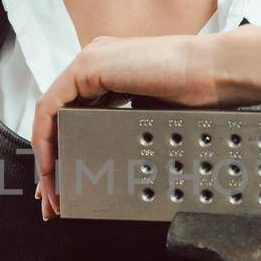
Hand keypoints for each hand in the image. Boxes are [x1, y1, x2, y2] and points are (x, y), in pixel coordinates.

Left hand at [31, 32, 221, 220]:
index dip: (63, 152)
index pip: (72, 116)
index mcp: (110, 73)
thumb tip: (114, 159)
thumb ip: (125, 127)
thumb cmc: (197, 93)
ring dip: (47, 156)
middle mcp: (95, 64)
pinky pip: (50, 107)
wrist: (214, 72)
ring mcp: (90, 62)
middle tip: (52, 198)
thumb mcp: (151, 116)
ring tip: (52, 191)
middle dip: (51, 162)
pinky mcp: (88, 66)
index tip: (63, 185)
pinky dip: (46, 138)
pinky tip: (52, 165)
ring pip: (50, 115)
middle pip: (58, 119)